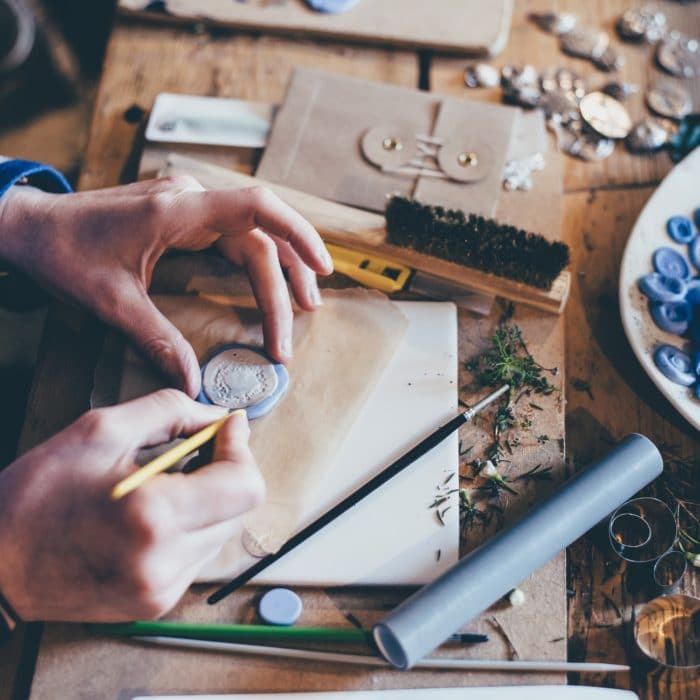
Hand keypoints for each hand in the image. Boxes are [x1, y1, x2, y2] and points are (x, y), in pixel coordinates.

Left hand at [0, 176, 332, 394]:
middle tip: (299, 325)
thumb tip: (192, 382)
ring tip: (302, 306)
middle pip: (260, 235)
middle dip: (285, 281)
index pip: (255, 208)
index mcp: (175, 211)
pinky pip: (234, 234)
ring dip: (280, 269)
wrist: (30, 225)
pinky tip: (268, 282)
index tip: (321, 269)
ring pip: (252, 234)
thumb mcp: (110, 302)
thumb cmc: (64, 253)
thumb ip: (157, 340)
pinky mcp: (184, 215)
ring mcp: (188, 205)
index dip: (297, 234)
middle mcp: (189, 201)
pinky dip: (257, 260)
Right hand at [0, 390, 263, 621]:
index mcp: (153, 517)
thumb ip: (170, 411)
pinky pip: (198, 554)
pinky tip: (157, 512)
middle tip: (196, 448)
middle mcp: (165, 562)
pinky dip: (191, 526)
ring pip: (222, 531)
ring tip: (168, 481)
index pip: (244, 485)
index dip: (240, 449)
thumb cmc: (36, 496)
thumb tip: (218, 416)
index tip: (227, 427)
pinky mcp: (155, 602)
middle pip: (239, 508)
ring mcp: (161, 589)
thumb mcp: (99, 431)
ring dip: (210, 499)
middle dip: (225, 470)